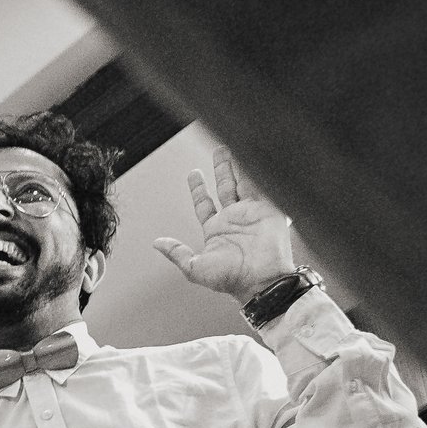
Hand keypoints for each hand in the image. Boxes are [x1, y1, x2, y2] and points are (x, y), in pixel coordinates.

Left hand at [150, 145, 297, 305]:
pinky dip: (257, 171)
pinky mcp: (270, 209)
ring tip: (232, 146)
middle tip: (219, 149)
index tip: (193, 174)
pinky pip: (262, 185)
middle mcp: (234, 219)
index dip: (198, 188)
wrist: (261, 281)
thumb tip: (156, 244)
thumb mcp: (195, 268)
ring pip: (243, 181)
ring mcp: (252, 213)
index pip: (205, 203)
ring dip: (237, 164)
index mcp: (217, 230)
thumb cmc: (230, 279)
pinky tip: (253, 156)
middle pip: (225, 186)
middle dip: (221, 168)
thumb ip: (177, 253)